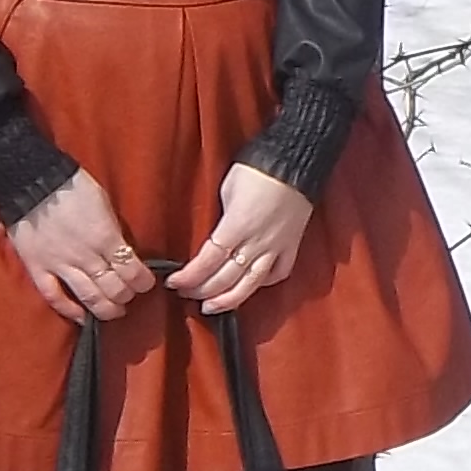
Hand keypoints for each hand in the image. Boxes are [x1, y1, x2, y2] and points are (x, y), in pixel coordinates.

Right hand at [6, 173, 150, 322]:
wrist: (30, 181)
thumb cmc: (71, 186)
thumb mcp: (103, 203)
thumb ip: (113, 230)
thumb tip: (123, 249)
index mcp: (105, 237)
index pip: (132, 271)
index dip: (143, 282)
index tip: (145, 283)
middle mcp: (86, 256)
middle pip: (114, 288)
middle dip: (126, 296)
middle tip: (129, 296)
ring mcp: (61, 265)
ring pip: (90, 297)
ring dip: (106, 309)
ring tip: (114, 311)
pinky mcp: (39, 269)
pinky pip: (55, 297)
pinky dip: (70, 311)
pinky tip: (82, 318)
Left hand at [166, 161, 315, 316]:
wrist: (296, 162)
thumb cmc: (258, 169)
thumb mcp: (227, 189)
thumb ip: (220, 218)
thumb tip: (213, 235)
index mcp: (236, 227)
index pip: (208, 261)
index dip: (189, 277)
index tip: (174, 283)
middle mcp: (256, 243)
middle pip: (226, 277)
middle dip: (202, 290)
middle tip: (187, 295)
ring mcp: (276, 247)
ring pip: (250, 284)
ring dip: (228, 300)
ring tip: (212, 308)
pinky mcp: (291, 246)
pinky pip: (278, 273)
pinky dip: (264, 284)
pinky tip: (251, 286)